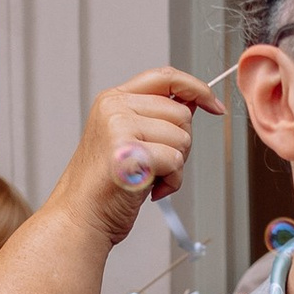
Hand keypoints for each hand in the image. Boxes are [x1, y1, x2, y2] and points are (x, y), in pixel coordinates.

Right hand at [51, 66, 224, 249]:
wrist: (80, 216)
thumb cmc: (105, 186)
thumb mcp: (130, 140)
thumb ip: (158, 118)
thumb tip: (194, 102)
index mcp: (113, 100)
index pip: (163, 77)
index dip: (195, 87)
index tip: (213, 104)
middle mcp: (115, 108)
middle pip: (181, 113)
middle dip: (181, 144)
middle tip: (159, 164)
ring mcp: (119, 127)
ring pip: (182, 138)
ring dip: (176, 166)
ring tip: (151, 178)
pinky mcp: (129, 152)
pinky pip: (175, 161)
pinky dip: (172, 181)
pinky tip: (151, 189)